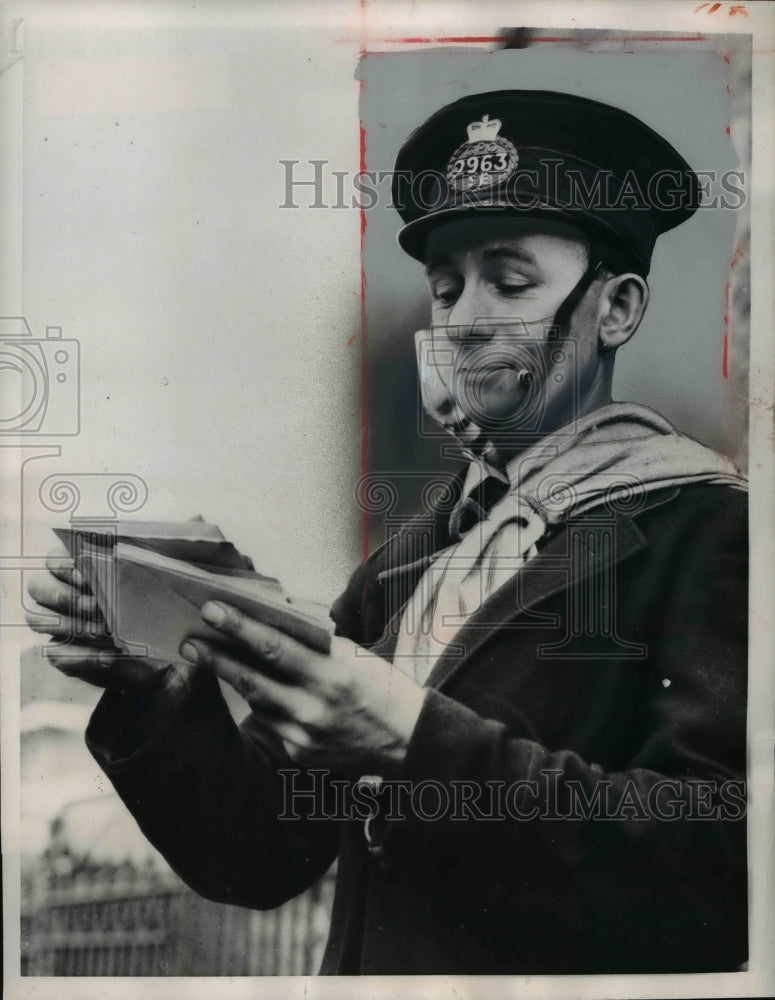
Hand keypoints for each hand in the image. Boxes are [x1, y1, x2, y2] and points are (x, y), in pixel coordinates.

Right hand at [25, 542, 192, 697]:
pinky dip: (82, 656)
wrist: (169, 651)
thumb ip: (176, 545)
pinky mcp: (69, 656)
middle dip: (63, 595)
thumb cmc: (163, 604)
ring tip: (104, 629)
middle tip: (94, 604)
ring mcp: (62, 626)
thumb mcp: (171, 574)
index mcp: (81, 567)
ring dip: (69, 624)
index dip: (63, 565)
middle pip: (38, 587)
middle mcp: (64, 593)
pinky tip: (109, 656)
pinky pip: (58, 656)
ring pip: (40, 620)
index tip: (87, 573)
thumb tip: (196, 516)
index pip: (54, 559)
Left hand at [180, 601, 427, 775]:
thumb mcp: (352, 655)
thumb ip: (313, 639)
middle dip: (215, 657)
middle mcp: (314, 707)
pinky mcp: (298, 755)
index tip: (211, 609)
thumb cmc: (379, 687)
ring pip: (254, 703)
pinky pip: (268, 724)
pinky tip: (253, 690)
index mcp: (331, 673)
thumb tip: (271, 616)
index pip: (273, 646)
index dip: (238, 627)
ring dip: (230, 679)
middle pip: (251, 679)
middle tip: (189, 640)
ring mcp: (303, 736)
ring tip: (206, 656)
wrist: (407, 742)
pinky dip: (259, 705)